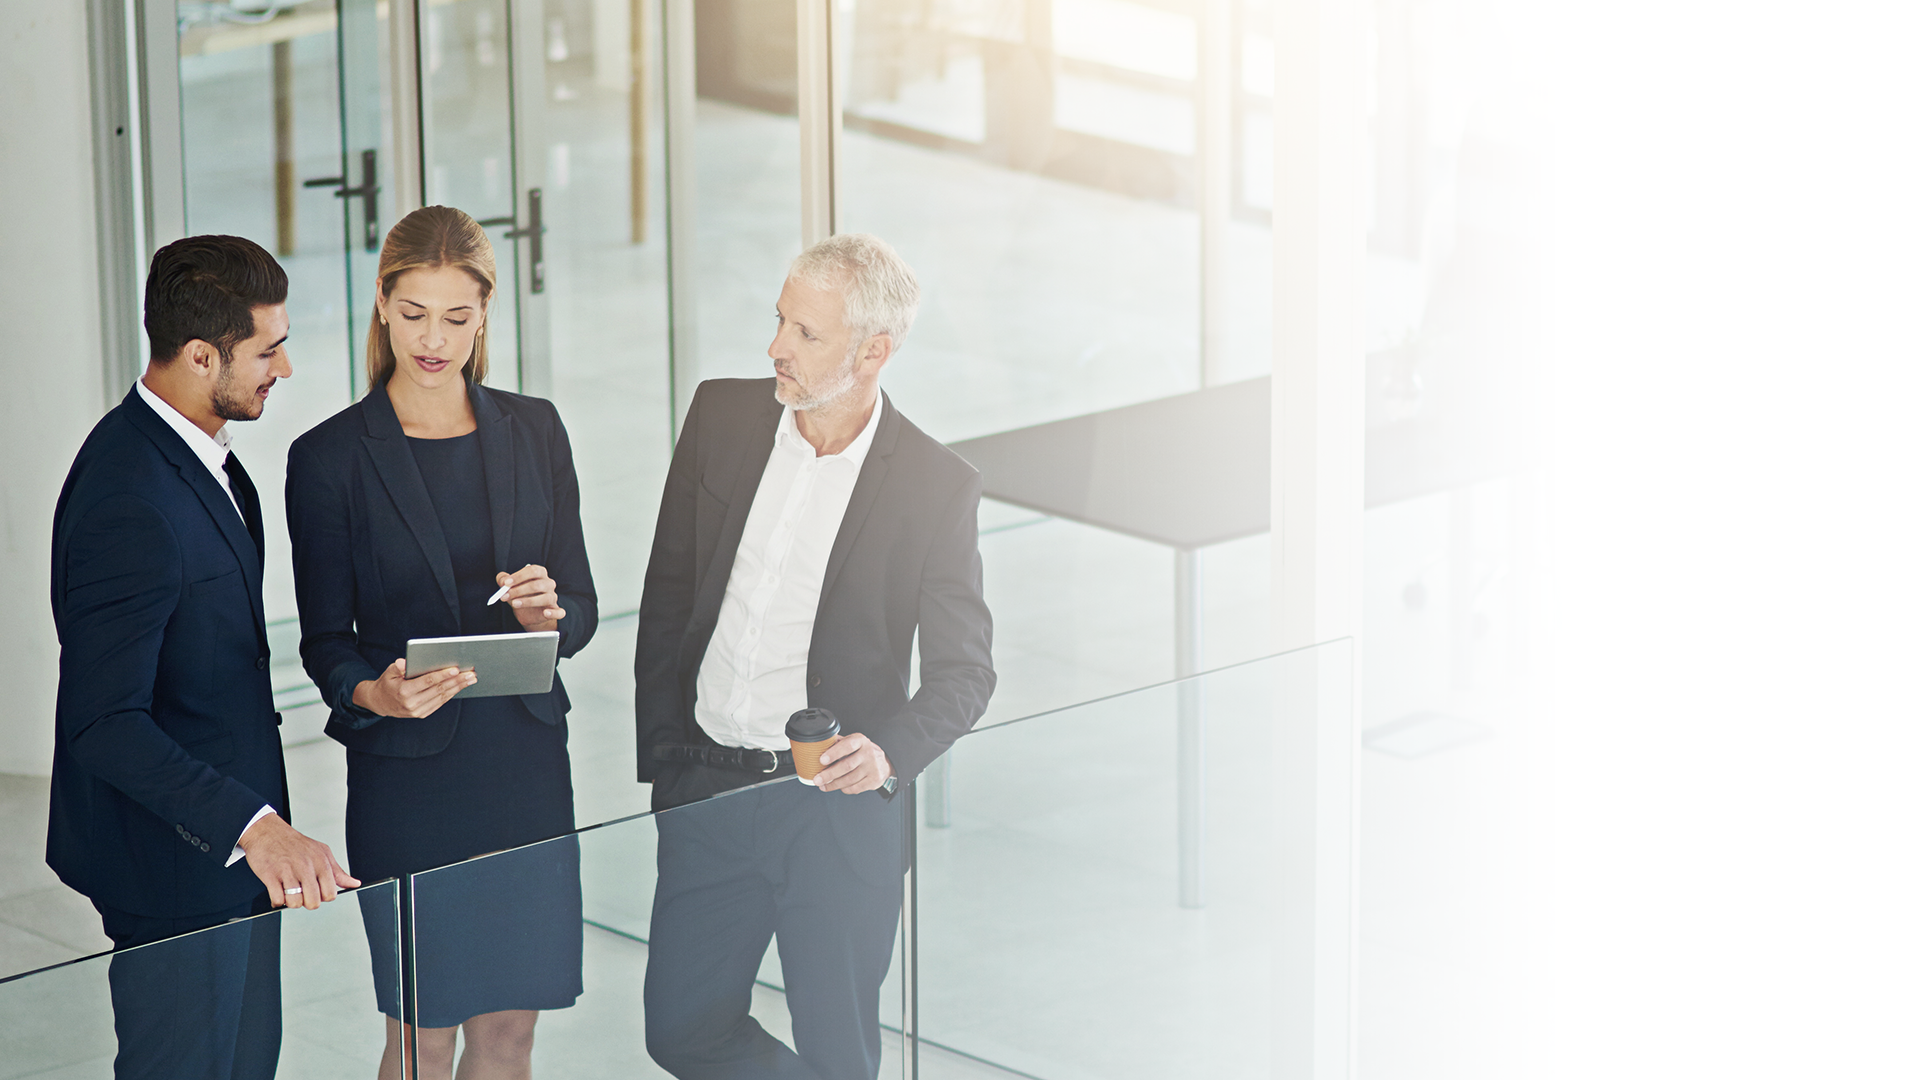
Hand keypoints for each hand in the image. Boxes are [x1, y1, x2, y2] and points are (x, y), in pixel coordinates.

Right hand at [240, 813, 359, 909]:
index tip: (317, 891)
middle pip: (314, 902)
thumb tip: (353, 883)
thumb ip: (338, 871)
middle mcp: (306, 867)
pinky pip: (278, 900)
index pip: (330, 893)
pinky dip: (277, 900)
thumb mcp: (322, 852)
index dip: (323, 897)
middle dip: (307, 902)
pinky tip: (278, 890)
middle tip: (302, 893)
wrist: (268, 832)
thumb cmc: (295, 844)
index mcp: (321, 862)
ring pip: (295, 903)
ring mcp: (288, 871)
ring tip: (289, 891)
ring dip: (291, 901)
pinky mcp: (270, 876)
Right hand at [352, 657, 473, 717]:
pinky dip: (450, 694)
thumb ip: (398, 667)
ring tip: (470, 679)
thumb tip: (405, 662)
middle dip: (457, 681)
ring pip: (442, 697)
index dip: (442, 675)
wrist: (379, 703)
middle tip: (471, 674)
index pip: (427, 681)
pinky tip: (459, 687)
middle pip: (439, 690)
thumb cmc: (387, 683)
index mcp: (404, 691)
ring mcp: (417, 711)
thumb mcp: (388, 672)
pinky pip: (439, 703)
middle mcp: (411, 703)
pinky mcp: (421, 714)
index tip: (456, 669)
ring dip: (458, 688)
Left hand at [497, 565, 565, 632]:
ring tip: (514, 604)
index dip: (519, 576)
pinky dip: (553, 613)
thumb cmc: (522, 596)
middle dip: (519, 590)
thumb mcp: (510, 587)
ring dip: (529, 601)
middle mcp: (549, 583)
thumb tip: (502, 579)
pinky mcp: (556, 610)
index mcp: (540, 574)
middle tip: (505, 596)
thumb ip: (504, 580)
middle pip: (537, 585)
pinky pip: (559, 611)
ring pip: (546, 598)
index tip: (506, 583)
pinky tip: (546, 613)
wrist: (530, 614)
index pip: (532, 571)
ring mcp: (553, 597)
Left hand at [814, 733, 893, 794]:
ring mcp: (873, 767)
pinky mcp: (874, 780)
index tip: (822, 760)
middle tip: (817, 779)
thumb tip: (818, 746)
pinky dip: (844, 789)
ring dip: (833, 784)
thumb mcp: (852, 742)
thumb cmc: (862, 752)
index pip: (847, 745)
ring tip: (823, 785)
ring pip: (849, 779)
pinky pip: (855, 788)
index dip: (834, 753)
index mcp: (860, 741)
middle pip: (847, 765)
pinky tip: (838, 787)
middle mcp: (868, 753)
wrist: (883, 763)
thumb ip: (838, 743)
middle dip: (829, 774)